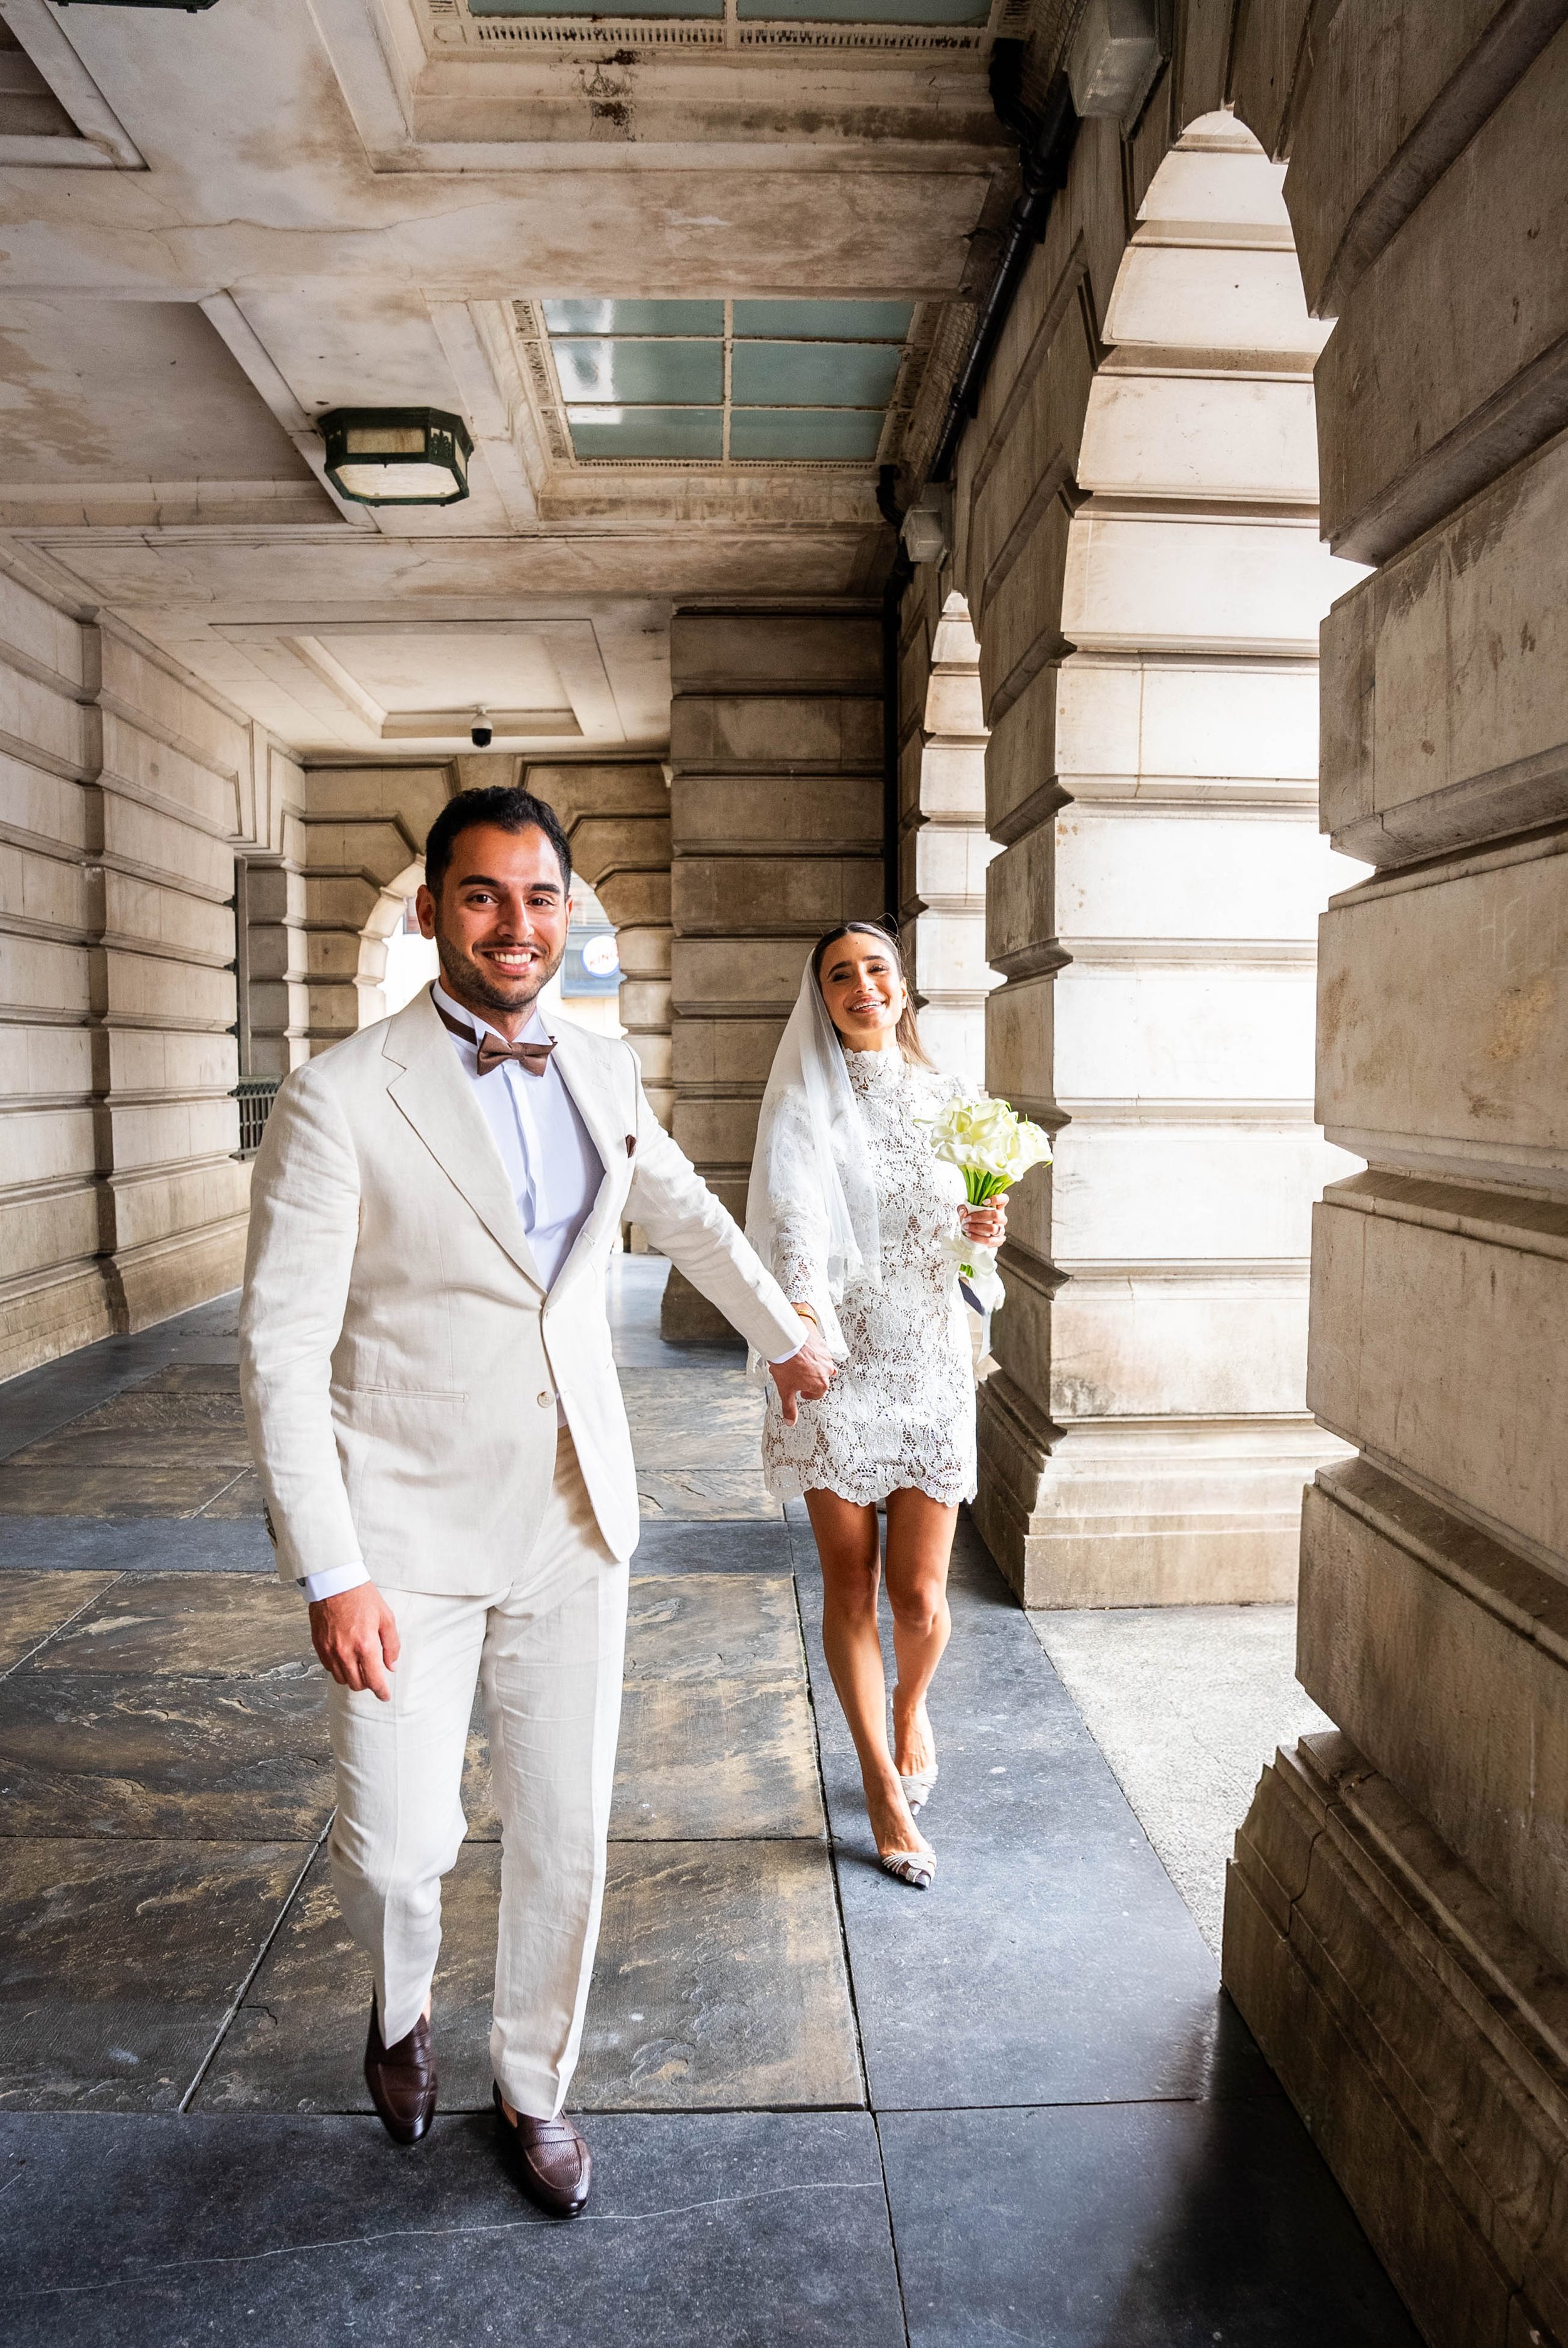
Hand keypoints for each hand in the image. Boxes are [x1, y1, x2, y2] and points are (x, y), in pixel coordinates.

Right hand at [309, 1581, 399, 1699]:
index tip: (385, 1696)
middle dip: (368, 1685)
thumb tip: (391, 1666)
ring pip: (341, 1679)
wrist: (335, 1582)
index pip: (373, 1680)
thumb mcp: (386, 1618)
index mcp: (365, 1645)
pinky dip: (339, 1669)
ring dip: (352, 1678)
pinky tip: (346, 1659)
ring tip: (360, 1668)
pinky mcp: (319, 1646)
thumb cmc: (362, 1597)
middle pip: (357, 1684)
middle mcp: (345, 1652)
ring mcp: (330, 1650)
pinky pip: (328, 1668)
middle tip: (374, 1677)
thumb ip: (391, 1645)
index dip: (381, 1692)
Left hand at [769, 1331, 835, 1424]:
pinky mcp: (822, 1343)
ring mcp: (826, 1356)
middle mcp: (827, 1370)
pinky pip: (819, 1351)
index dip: (807, 1394)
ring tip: (798, 1363)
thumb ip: (789, 1408)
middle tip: (797, 1377)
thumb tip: (790, 1422)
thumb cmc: (787, 1365)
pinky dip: (812, 1353)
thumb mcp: (785, 1390)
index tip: (801, 1392)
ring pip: (821, 1364)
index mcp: (821, 1384)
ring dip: (812, 1366)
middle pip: (820, 1379)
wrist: (786, 1341)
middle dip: (810, 1380)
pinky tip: (800, 1351)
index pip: (817, 1394)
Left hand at [959, 1200, 1005, 1246]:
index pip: (1004, 1199)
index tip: (984, 1201)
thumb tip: (963, 1211)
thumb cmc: (972, 1219)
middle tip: (967, 1218)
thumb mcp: (966, 1211)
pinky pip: (990, 1240)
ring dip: (977, 1228)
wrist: (972, 1233)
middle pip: (997, 1215)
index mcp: (997, 1207)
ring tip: (966, 1227)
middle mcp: (1001, 1218)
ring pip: (993, 1228)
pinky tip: (970, 1235)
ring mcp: (1001, 1229)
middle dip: (980, 1217)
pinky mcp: (998, 1240)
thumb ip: (963, 1208)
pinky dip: (978, 1238)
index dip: (997, 1199)